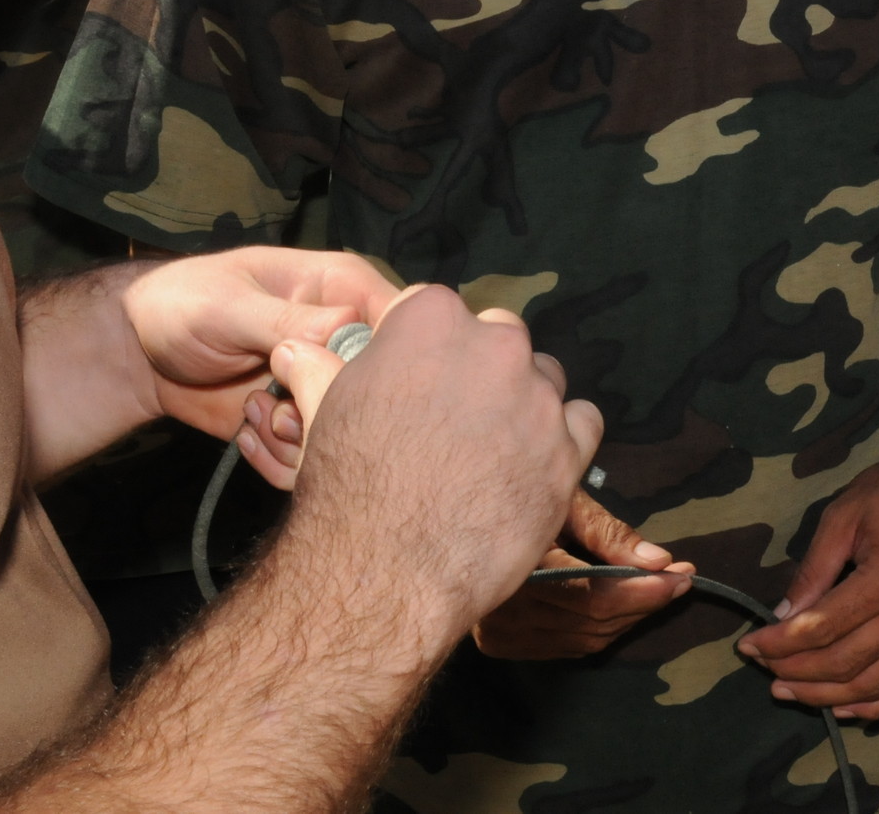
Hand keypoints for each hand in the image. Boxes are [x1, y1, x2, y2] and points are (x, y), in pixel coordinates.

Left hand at [122, 247, 401, 464]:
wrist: (138, 356)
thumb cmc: (182, 305)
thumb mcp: (228, 306)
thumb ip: (287, 318)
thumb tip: (348, 326)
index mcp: (343, 289)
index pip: (402, 319)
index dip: (387, 354)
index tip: (338, 377)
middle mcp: (345, 338)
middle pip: (386, 387)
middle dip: (335, 406)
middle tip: (284, 406)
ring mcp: (325, 384)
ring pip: (353, 431)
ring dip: (301, 436)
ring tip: (256, 413)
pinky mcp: (303, 423)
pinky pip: (316, 457)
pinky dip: (281, 458)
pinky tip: (246, 432)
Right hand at [266, 289, 603, 641]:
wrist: (388, 571)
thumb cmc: (349, 488)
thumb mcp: (324, 413)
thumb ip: (320, 369)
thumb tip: (297, 350)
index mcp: (432, 320)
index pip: (435, 308)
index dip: (422, 347)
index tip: (414, 379)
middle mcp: (495, 345)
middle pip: (498, 338)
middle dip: (479, 369)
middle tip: (453, 419)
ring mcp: (537, 397)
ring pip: (543, 378)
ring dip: (524, 403)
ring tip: (490, 449)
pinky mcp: (568, 449)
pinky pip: (581, 423)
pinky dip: (562, 440)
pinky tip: (531, 466)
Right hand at [472, 490, 696, 658]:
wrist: (457, 517)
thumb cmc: (516, 496)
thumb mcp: (563, 501)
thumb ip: (609, 535)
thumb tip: (659, 562)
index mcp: (518, 565)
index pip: (592, 595)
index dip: (642, 591)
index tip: (681, 575)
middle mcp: (502, 608)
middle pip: (593, 622)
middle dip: (644, 602)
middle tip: (679, 578)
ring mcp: (497, 632)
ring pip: (585, 640)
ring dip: (628, 618)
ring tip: (659, 589)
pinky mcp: (499, 643)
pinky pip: (566, 647)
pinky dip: (601, 629)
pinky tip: (622, 605)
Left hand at [734, 456, 878, 720]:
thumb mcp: (843, 516)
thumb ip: (813, 570)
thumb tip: (783, 617)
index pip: (823, 626)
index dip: (780, 642)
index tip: (748, 645)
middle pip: (845, 662)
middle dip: (795, 671)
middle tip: (762, 668)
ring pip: (874, 684)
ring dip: (826, 696)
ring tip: (789, 691)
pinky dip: (878, 708)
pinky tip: (846, 709)